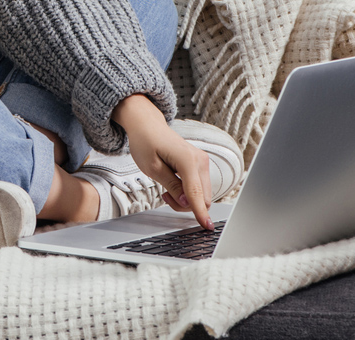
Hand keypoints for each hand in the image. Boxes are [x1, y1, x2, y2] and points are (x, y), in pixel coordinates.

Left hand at [112, 94, 213, 228]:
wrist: (148, 126)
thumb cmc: (146, 143)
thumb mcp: (152, 168)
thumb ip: (172, 186)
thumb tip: (187, 203)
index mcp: (188, 160)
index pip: (196, 194)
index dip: (200, 213)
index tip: (207, 227)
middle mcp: (200, 160)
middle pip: (203, 198)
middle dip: (185, 205)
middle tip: (165, 196)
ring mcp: (202, 162)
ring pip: (203, 195)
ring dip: (186, 200)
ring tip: (167, 190)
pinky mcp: (201, 164)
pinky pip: (200, 187)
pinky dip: (188, 193)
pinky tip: (174, 185)